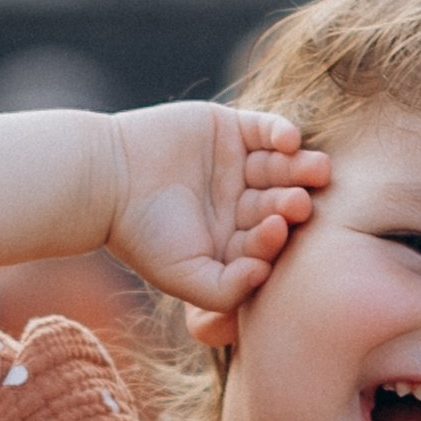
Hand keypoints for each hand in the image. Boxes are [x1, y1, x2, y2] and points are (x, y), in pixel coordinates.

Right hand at [104, 102, 329, 319]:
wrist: (104, 180)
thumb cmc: (141, 236)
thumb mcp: (184, 276)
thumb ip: (227, 291)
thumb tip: (267, 278)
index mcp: (235, 240)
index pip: (269, 240)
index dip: (276, 237)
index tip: (276, 232)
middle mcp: (241, 203)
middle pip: (280, 202)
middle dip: (293, 203)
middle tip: (300, 203)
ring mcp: (238, 165)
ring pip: (280, 167)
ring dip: (300, 168)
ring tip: (316, 169)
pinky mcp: (231, 129)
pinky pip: (266, 129)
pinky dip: (282, 133)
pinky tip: (290, 141)